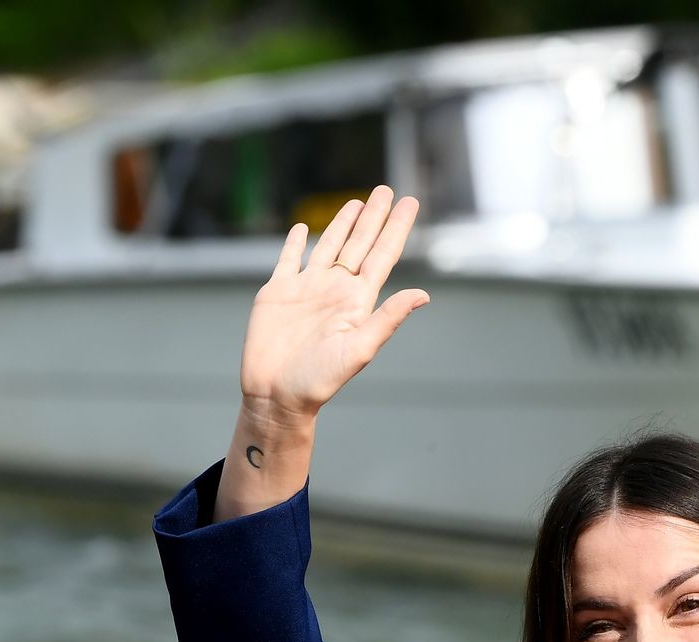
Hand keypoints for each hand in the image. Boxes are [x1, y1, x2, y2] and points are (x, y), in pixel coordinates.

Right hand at [239, 188, 428, 424]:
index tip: (410, 202)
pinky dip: (295, 243)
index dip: (396, 228)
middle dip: (374, 217)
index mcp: (358, 301)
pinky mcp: (277, 293)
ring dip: (343, 224)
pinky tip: (303, 228)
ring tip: (358, 202)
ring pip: (329, 246)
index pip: (383, 255)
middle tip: (386, 190)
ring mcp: (306, 289)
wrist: (276, 394)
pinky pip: (289, 260)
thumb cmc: (319, 380)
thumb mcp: (359, 349)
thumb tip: (423, 295)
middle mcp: (335, 290)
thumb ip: (388, 319)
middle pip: (360, 244)